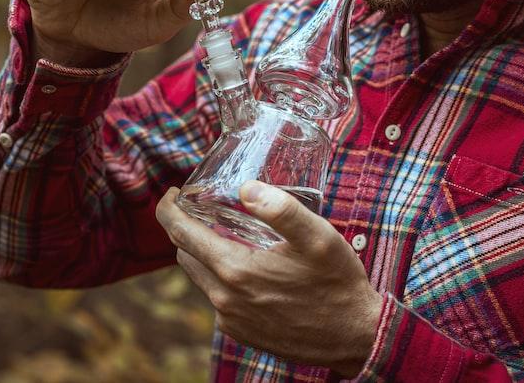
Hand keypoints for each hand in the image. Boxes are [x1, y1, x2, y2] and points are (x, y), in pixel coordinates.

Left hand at [156, 181, 382, 377]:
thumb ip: (281, 209)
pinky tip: (251, 267)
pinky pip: (219, 298)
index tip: (172, 193)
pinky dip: (224, 278)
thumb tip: (246, 187)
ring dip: (207, 254)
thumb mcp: (317, 237)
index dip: (169, 209)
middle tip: (205, 208)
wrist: (354, 336)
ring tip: (229, 233)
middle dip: (188, 229)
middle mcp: (224, 299)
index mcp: (235, 271)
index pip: (181, 234)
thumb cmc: (337, 283)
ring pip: (202, 277)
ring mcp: (231, 320)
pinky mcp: (241, 333)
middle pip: (186, 255)